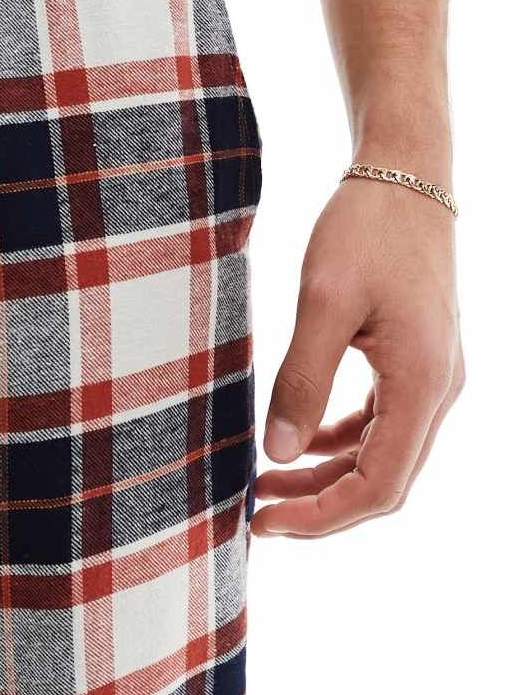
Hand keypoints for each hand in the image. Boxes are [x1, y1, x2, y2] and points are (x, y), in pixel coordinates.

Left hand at [250, 172, 463, 537]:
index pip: (379, 486)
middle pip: (383, 478)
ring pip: (382, 452)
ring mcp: (432, 374)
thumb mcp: (324, 301)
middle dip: (319, 502)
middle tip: (255, 509)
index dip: (321, 516)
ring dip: (327, 473)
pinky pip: (382, 419)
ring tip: (267, 480)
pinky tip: (300, 437)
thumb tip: (277, 454)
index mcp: (423, 384)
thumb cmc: (366, 228)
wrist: (405, 174)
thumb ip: (302, 380)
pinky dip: (341, 439)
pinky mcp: (417, 357)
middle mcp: (439, 389)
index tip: (262, 519)